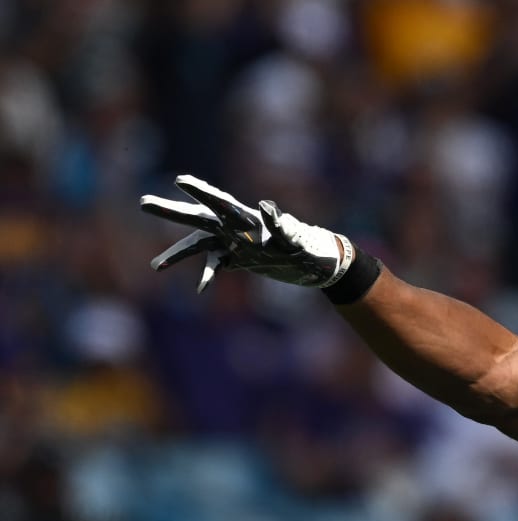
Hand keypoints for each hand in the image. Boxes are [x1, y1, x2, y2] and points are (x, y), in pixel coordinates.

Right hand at [140, 174, 354, 292]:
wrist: (322, 265)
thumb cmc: (312, 248)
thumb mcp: (299, 239)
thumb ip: (282, 226)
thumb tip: (266, 209)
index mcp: (249, 219)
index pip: (220, 202)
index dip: (200, 192)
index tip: (180, 180)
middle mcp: (237, 228)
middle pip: (199, 218)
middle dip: (171, 212)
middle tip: (143, 202)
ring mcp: (236, 242)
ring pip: (200, 245)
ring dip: (178, 254)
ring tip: (155, 267)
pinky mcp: (242, 258)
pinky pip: (218, 265)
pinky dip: (208, 275)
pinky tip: (199, 290)